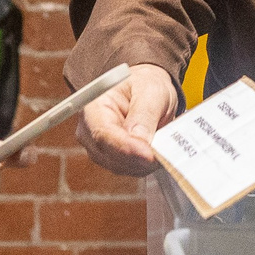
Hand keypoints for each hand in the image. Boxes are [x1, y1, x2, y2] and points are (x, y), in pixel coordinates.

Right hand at [77, 63, 182, 177]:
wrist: (147, 91)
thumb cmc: (145, 86)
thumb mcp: (151, 90)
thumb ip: (144, 113)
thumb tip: (140, 140)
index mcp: (93, 106)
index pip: (102, 133)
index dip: (125, 147)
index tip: (148, 154)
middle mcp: (90, 130)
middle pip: (107, 155)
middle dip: (137, 159)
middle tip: (164, 155)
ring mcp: (99, 147)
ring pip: (119, 166)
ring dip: (142, 163)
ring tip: (163, 149)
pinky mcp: (112, 158)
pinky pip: (128, 169)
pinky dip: (144, 165)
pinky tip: (156, 154)